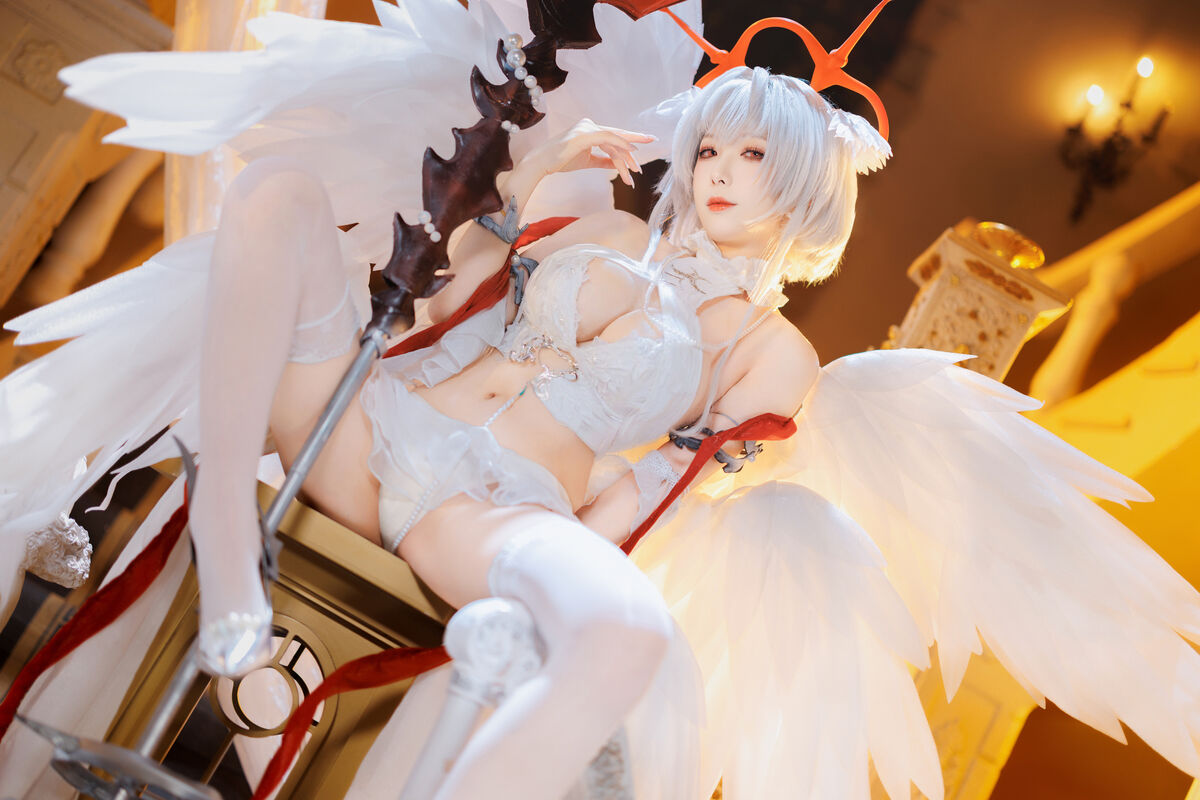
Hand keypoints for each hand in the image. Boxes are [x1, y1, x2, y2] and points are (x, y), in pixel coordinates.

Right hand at [524, 119, 654, 186]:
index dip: (629, 142)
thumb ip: (603, 161)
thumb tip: (617, 165)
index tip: (641, 150)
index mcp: (590, 130)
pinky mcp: (584, 134)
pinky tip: (631, 151)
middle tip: (650, 145)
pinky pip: (607, 138)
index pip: (613, 136)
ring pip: (614, 141)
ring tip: (635, 172)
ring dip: (626, 158)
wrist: (541, 163)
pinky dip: (620, 144)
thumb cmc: (561, 161)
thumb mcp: (587, 161)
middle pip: (617, 136)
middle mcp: (589, 125)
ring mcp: (586, 128)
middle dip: (635, 142)